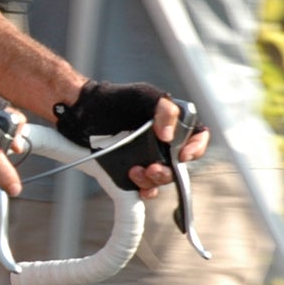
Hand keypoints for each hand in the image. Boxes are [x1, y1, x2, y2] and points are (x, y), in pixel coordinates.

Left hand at [53, 80, 208, 197]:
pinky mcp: (134, 170)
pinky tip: (138, 185)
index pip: (197, 138)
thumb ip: (164, 109)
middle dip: (168, 171)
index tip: (183, 155)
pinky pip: (146, 187)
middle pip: (179, 165)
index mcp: (174, 124)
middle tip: (152, 168)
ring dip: (154, 180)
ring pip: (163, 178)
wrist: (86, 110)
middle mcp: (165, 143)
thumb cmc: (117, 98)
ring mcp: (150, 158)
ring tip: (135, 171)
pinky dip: (145, 190)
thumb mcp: (144, 95)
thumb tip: (169, 136)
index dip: (196, 149)